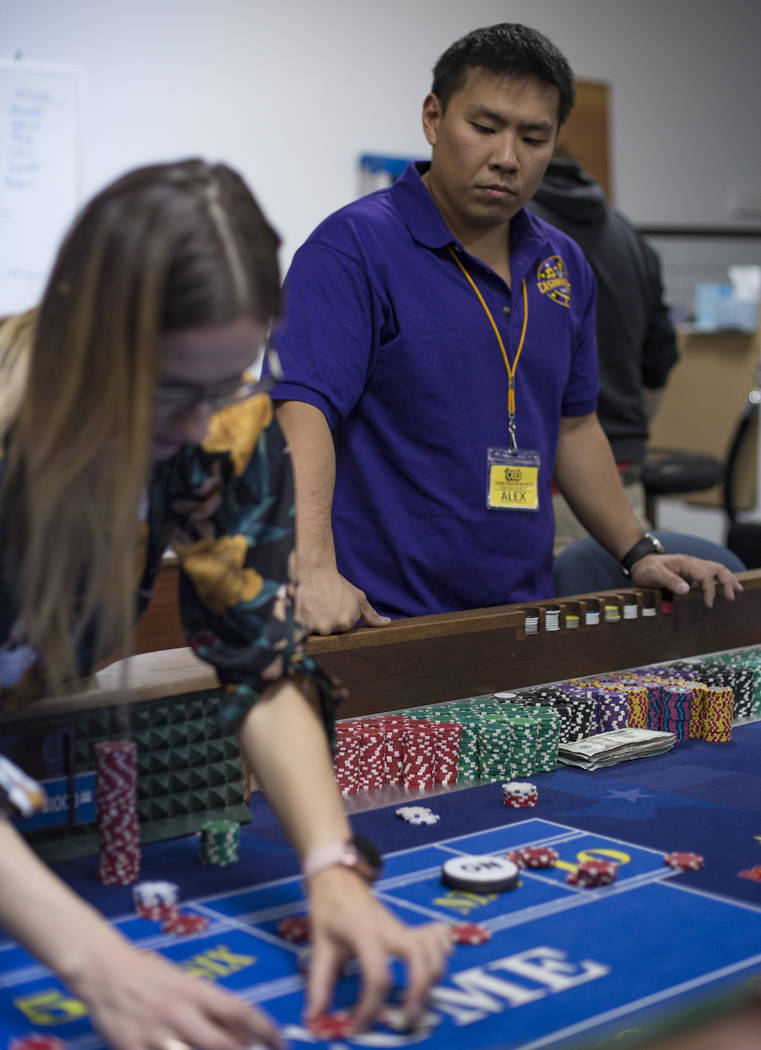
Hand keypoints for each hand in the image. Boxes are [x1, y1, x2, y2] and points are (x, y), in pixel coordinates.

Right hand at [70, 939, 282, 1049]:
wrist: (104, 971)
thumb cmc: (148, 973)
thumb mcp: (182, 981)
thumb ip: (207, 1004)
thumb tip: (240, 1028)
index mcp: (195, 991)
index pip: (240, 1011)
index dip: (265, 1029)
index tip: (281, 1042)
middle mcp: (180, 1013)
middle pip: (222, 1044)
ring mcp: (156, 1034)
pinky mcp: (132, 1048)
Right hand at [296, 564, 390, 634]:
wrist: (315, 571)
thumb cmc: (338, 584)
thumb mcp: (358, 599)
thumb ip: (372, 615)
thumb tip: (387, 623)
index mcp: (346, 623)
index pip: (342, 629)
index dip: (338, 617)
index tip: (335, 605)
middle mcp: (331, 627)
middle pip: (328, 631)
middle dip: (326, 620)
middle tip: (324, 604)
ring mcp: (314, 626)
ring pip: (315, 630)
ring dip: (313, 621)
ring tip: (315, 605)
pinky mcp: (299, 622)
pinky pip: (300, 628)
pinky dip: (302, 620)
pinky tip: (305, 608)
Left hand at [305, 866, 451, 1031]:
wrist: (339, 879)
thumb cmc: (329, 911)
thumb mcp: (320, 946)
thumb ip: (319, 984)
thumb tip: (314, 1019)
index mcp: (364, 934)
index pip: (377, 976)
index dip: (370, 1007)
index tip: (358, 1026)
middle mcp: (389, 929)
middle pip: (418, 958)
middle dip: (419, 990)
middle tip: (408, 1017)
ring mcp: (402, 927)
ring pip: (433, 948)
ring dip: (433, 976)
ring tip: (419, 999)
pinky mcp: (408, 927)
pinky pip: (436, 936)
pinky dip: (443, 950)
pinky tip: (435, 966)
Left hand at [630, 553, 742, 607]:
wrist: (640, 562)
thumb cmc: (646, 569)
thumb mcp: (654, 575)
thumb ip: (669, 581)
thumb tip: (686, 590)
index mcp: (685, 563)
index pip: (705, 575)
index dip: (710, 590)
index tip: (709, 604)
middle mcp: (692, 562)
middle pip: (717, 568)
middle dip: (727, 582)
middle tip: (730, 596)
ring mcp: (693, 566)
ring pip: (716, 568)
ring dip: (727, 579)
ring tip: (736, 591)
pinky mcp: (691, 571)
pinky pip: (710, 572)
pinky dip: (720, 579)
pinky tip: (724, 586)